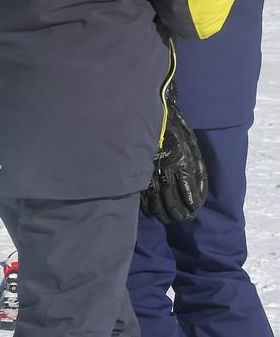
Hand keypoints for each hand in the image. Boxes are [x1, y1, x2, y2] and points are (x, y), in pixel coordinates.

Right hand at [141, 96, 208, 223]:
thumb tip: (199, 189)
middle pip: (171, 202)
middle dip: (178, 213)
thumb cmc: (173, 130)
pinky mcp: (137, 172)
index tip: (193, 212)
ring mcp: (149, 174)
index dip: (191, 205)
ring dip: (163, 213)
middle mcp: (164, 173)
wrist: (148, 116)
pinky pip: (142, 194)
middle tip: (182, 219)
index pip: (188, 194)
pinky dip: (146, 205)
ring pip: (155, 201)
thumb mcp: (191, 145)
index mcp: (180, 166)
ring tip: (168, 219)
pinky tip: (150, 211)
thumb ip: (195, 167)